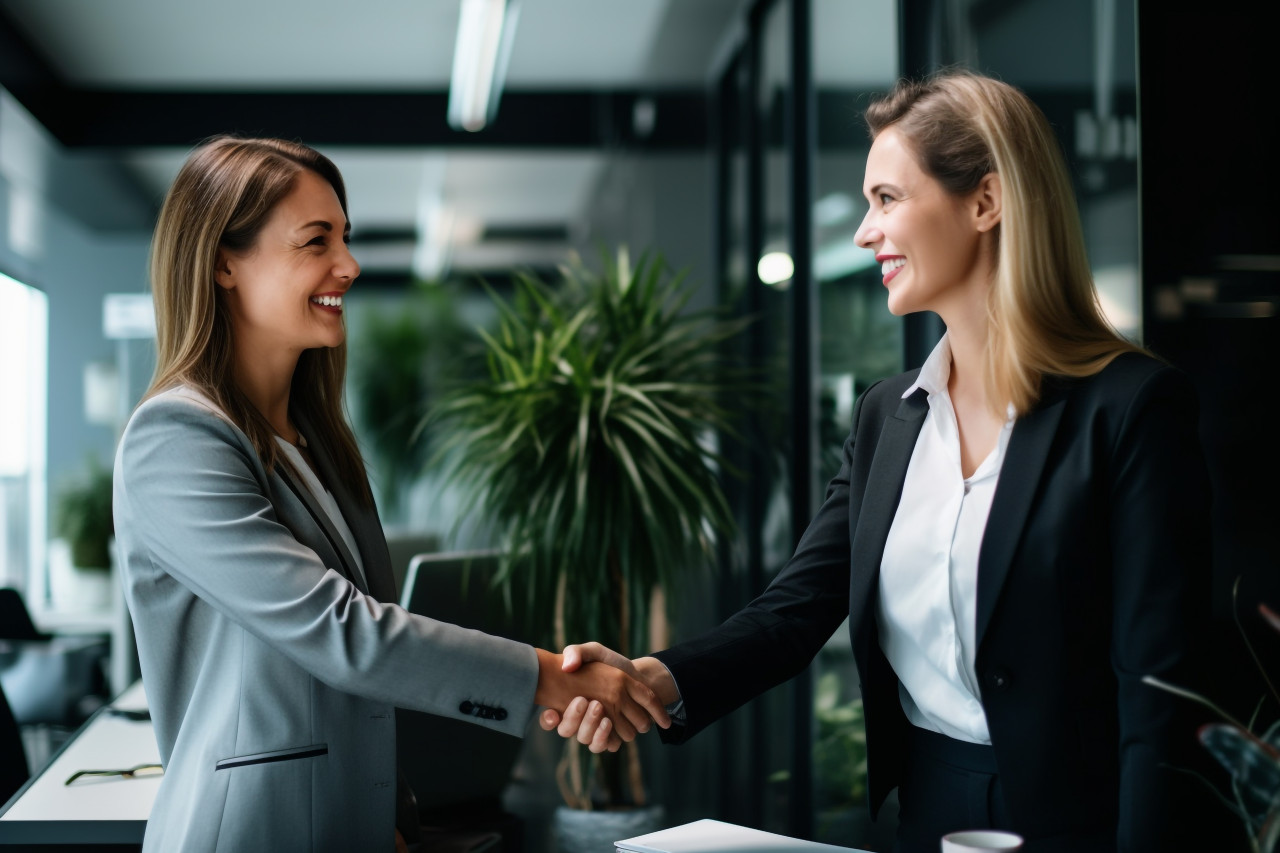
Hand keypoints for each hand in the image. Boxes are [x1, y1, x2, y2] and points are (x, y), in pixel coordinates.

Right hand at [533, 648, 669, 751]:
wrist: (640, 678)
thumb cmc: (611, 665)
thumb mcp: (593, 652)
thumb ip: (576, 653)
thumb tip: (567, 666)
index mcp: (566, 701)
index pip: (548, 717)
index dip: (547, 719)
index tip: (552, 713)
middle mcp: (577, 720)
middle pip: (566, 730)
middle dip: (574, 718)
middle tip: (585, 702)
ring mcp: (594, 730)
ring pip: (585, 738)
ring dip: (590, 727)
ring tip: (601, 714)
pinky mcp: (612, 736)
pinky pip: (605, 745)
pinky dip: (605, 737)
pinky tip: (608, 723)